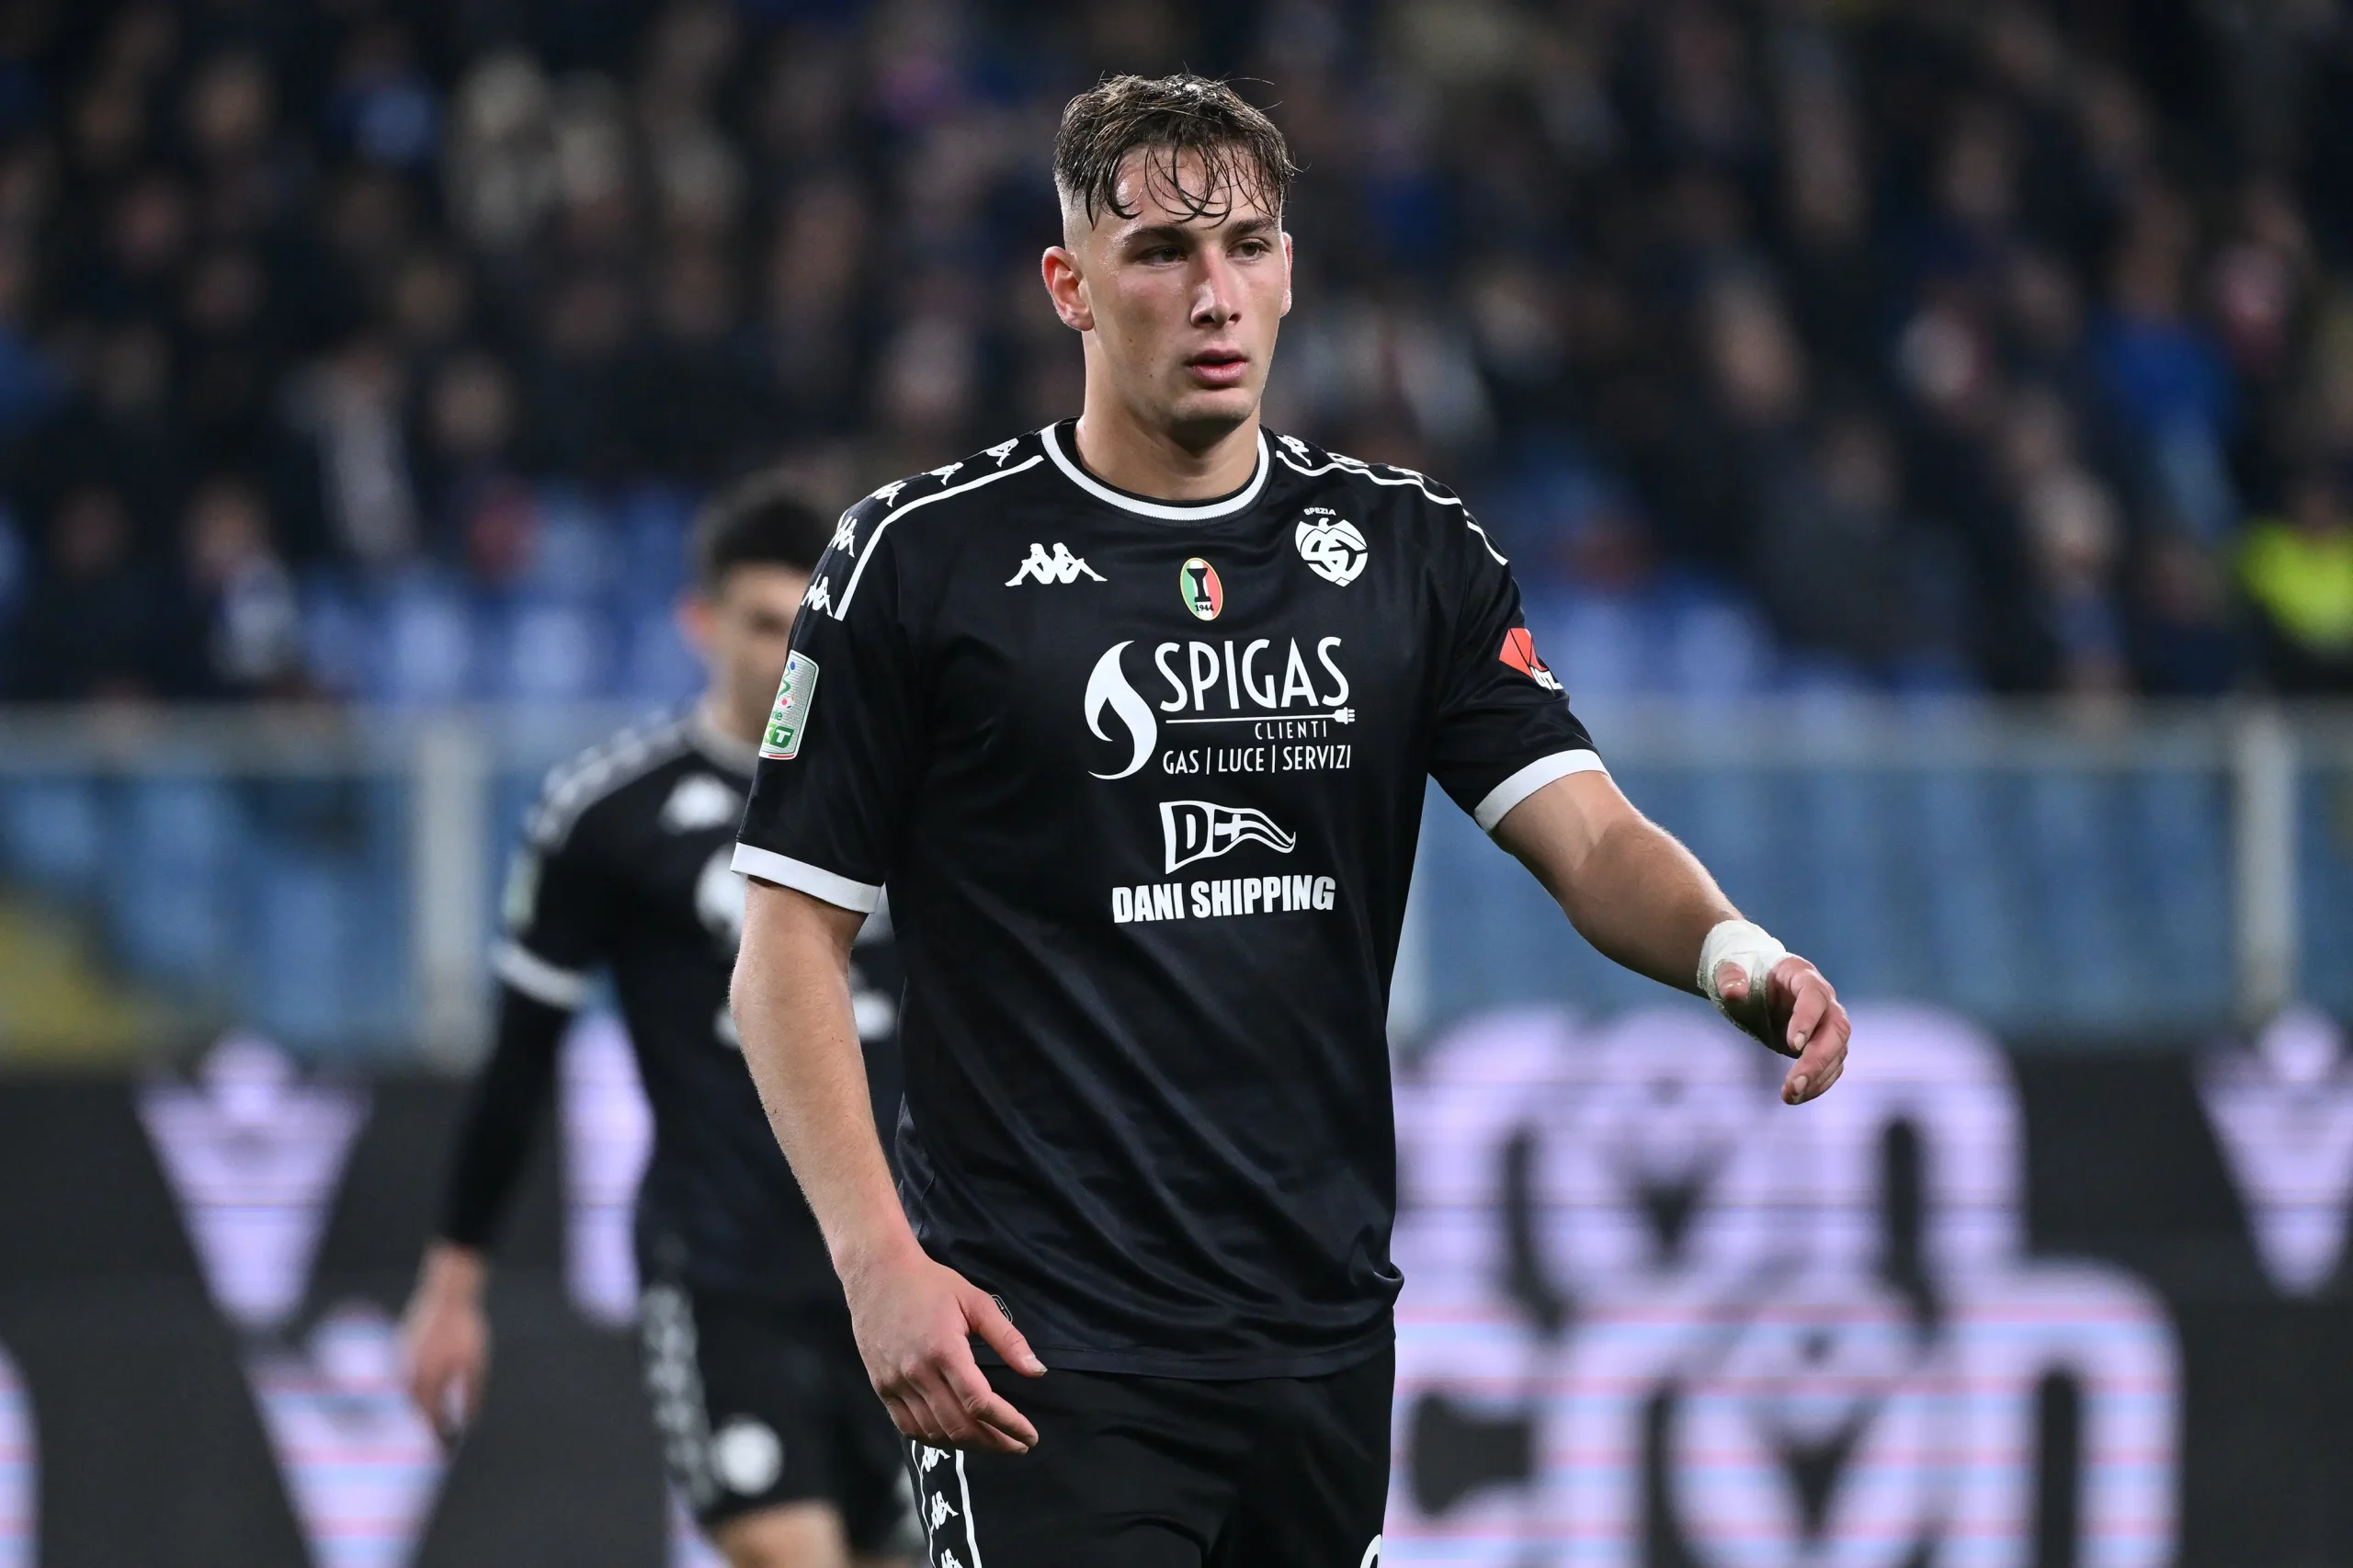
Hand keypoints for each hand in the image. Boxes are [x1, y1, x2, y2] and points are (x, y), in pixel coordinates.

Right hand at [400, 1243, 489, 1448]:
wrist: (448, 1295)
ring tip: (434, 1417)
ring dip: (419, 1407)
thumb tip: (470, 1422)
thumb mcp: (475, 1365)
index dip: (439, 1436)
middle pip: (415, 1410)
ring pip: (408, 1394)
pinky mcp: (400, 1350)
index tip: (447, 1448)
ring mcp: (400, 1363)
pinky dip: (415, 1388)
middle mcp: (406, 1377)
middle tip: (441, 1437)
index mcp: (425, 1384)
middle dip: (427, 1424)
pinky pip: (404, 1378)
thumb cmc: (464, 1330)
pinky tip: (426, 1389)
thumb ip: (471, 1395)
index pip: (430, 1421)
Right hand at [842, 1240, 1044, 1454]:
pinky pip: (908, 1427)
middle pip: (959, 1426)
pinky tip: (954, 1436)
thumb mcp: (976, 1301)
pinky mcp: (881, 1388)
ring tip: (992, 1442)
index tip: (1029, 1436)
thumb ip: (1007, 1338)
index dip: (1009, 1425)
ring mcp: (895, 1384)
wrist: (877, 1274)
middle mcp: (917, 1373)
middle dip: (994, 1442)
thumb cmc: (931, 1284)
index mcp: (944, 1351)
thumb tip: (1037, 1371)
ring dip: (967, 1445)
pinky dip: (935, 1439)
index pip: (980, 1403)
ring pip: (934, 1432)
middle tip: (1017, 1446)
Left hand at [1714, 954, 1849, 1104]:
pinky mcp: (1824, 1044)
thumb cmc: (1745, 974)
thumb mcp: (1729, 969)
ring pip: (1838, 1052)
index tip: (1792, 1045)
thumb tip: (1734, 992)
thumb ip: (1729, 977)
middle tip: (1795, 1083)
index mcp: (1802, 975)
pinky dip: (1818, 1084)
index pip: (1814, 995)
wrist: (1756, 981)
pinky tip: (1796, 1096)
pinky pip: (1831, 1066)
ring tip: (1791, 1096)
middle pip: (1837, 1028)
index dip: (1808, 1019)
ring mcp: (1827, 1023)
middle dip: (1818, 1059)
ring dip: (1818, 1078)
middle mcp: (1824, 999)